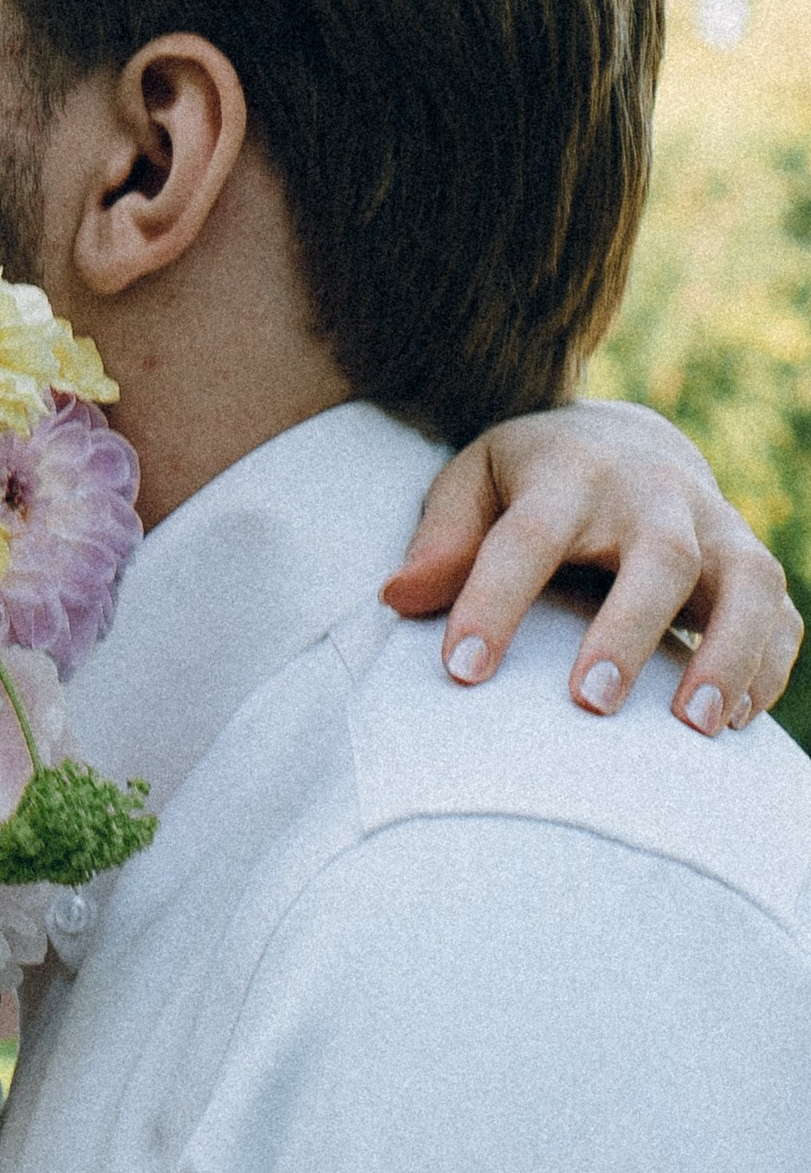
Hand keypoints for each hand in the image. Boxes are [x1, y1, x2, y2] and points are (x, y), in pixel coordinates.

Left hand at [384, 398, 802, 732]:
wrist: (626, 443)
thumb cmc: (531, 482)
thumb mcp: (475, 483)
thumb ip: (441, 537)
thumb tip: (399, 597)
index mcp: (570, 471)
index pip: (529, 533)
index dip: (493, 599)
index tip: (461, 671)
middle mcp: (654, 493)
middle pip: (660, 554)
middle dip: (628, 630)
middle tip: (590, 705)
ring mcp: (715, 527)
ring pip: (748, 581)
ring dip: (728, 653)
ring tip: (693, 729)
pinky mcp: (751, 565)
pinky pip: (782, 616)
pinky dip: (767, 668)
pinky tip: (733, 724)